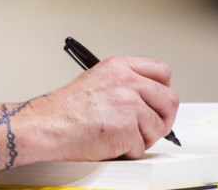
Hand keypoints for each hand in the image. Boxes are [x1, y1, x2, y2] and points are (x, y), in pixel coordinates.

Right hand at [21, 55, 178, 161]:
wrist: (47, 125)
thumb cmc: (65, 108)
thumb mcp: (98, 80)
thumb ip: (126, 82)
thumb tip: (150, 97)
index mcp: (120, 66)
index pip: (162, 71)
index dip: (162, 90)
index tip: (156, 101)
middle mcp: (127, 81)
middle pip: (170, 100)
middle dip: (162, 117)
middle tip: (148, 125)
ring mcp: (130, 104)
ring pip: (160, 126)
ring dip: (144, 137)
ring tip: (122, 134)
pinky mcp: (128, 128)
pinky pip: (143, 147)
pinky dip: (129, 151)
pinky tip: (112, 142)